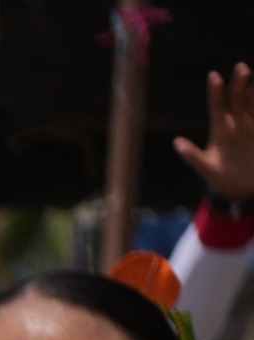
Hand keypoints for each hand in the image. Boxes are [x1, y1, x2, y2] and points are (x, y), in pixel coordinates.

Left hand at [177, 64, 253, 205]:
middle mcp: (235, 123)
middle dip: (238, 84)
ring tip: (250, 73)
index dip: (215, 93)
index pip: (217, 108)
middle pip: (236, 99)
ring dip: (252, 90)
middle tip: (241, 68)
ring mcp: (250, 125)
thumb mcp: (206, 168)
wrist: (242, 188)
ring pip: (251, 102)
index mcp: (220, 130)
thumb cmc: (220, 178)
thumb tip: (175, 142)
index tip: (214, 76)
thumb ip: (192, 156)